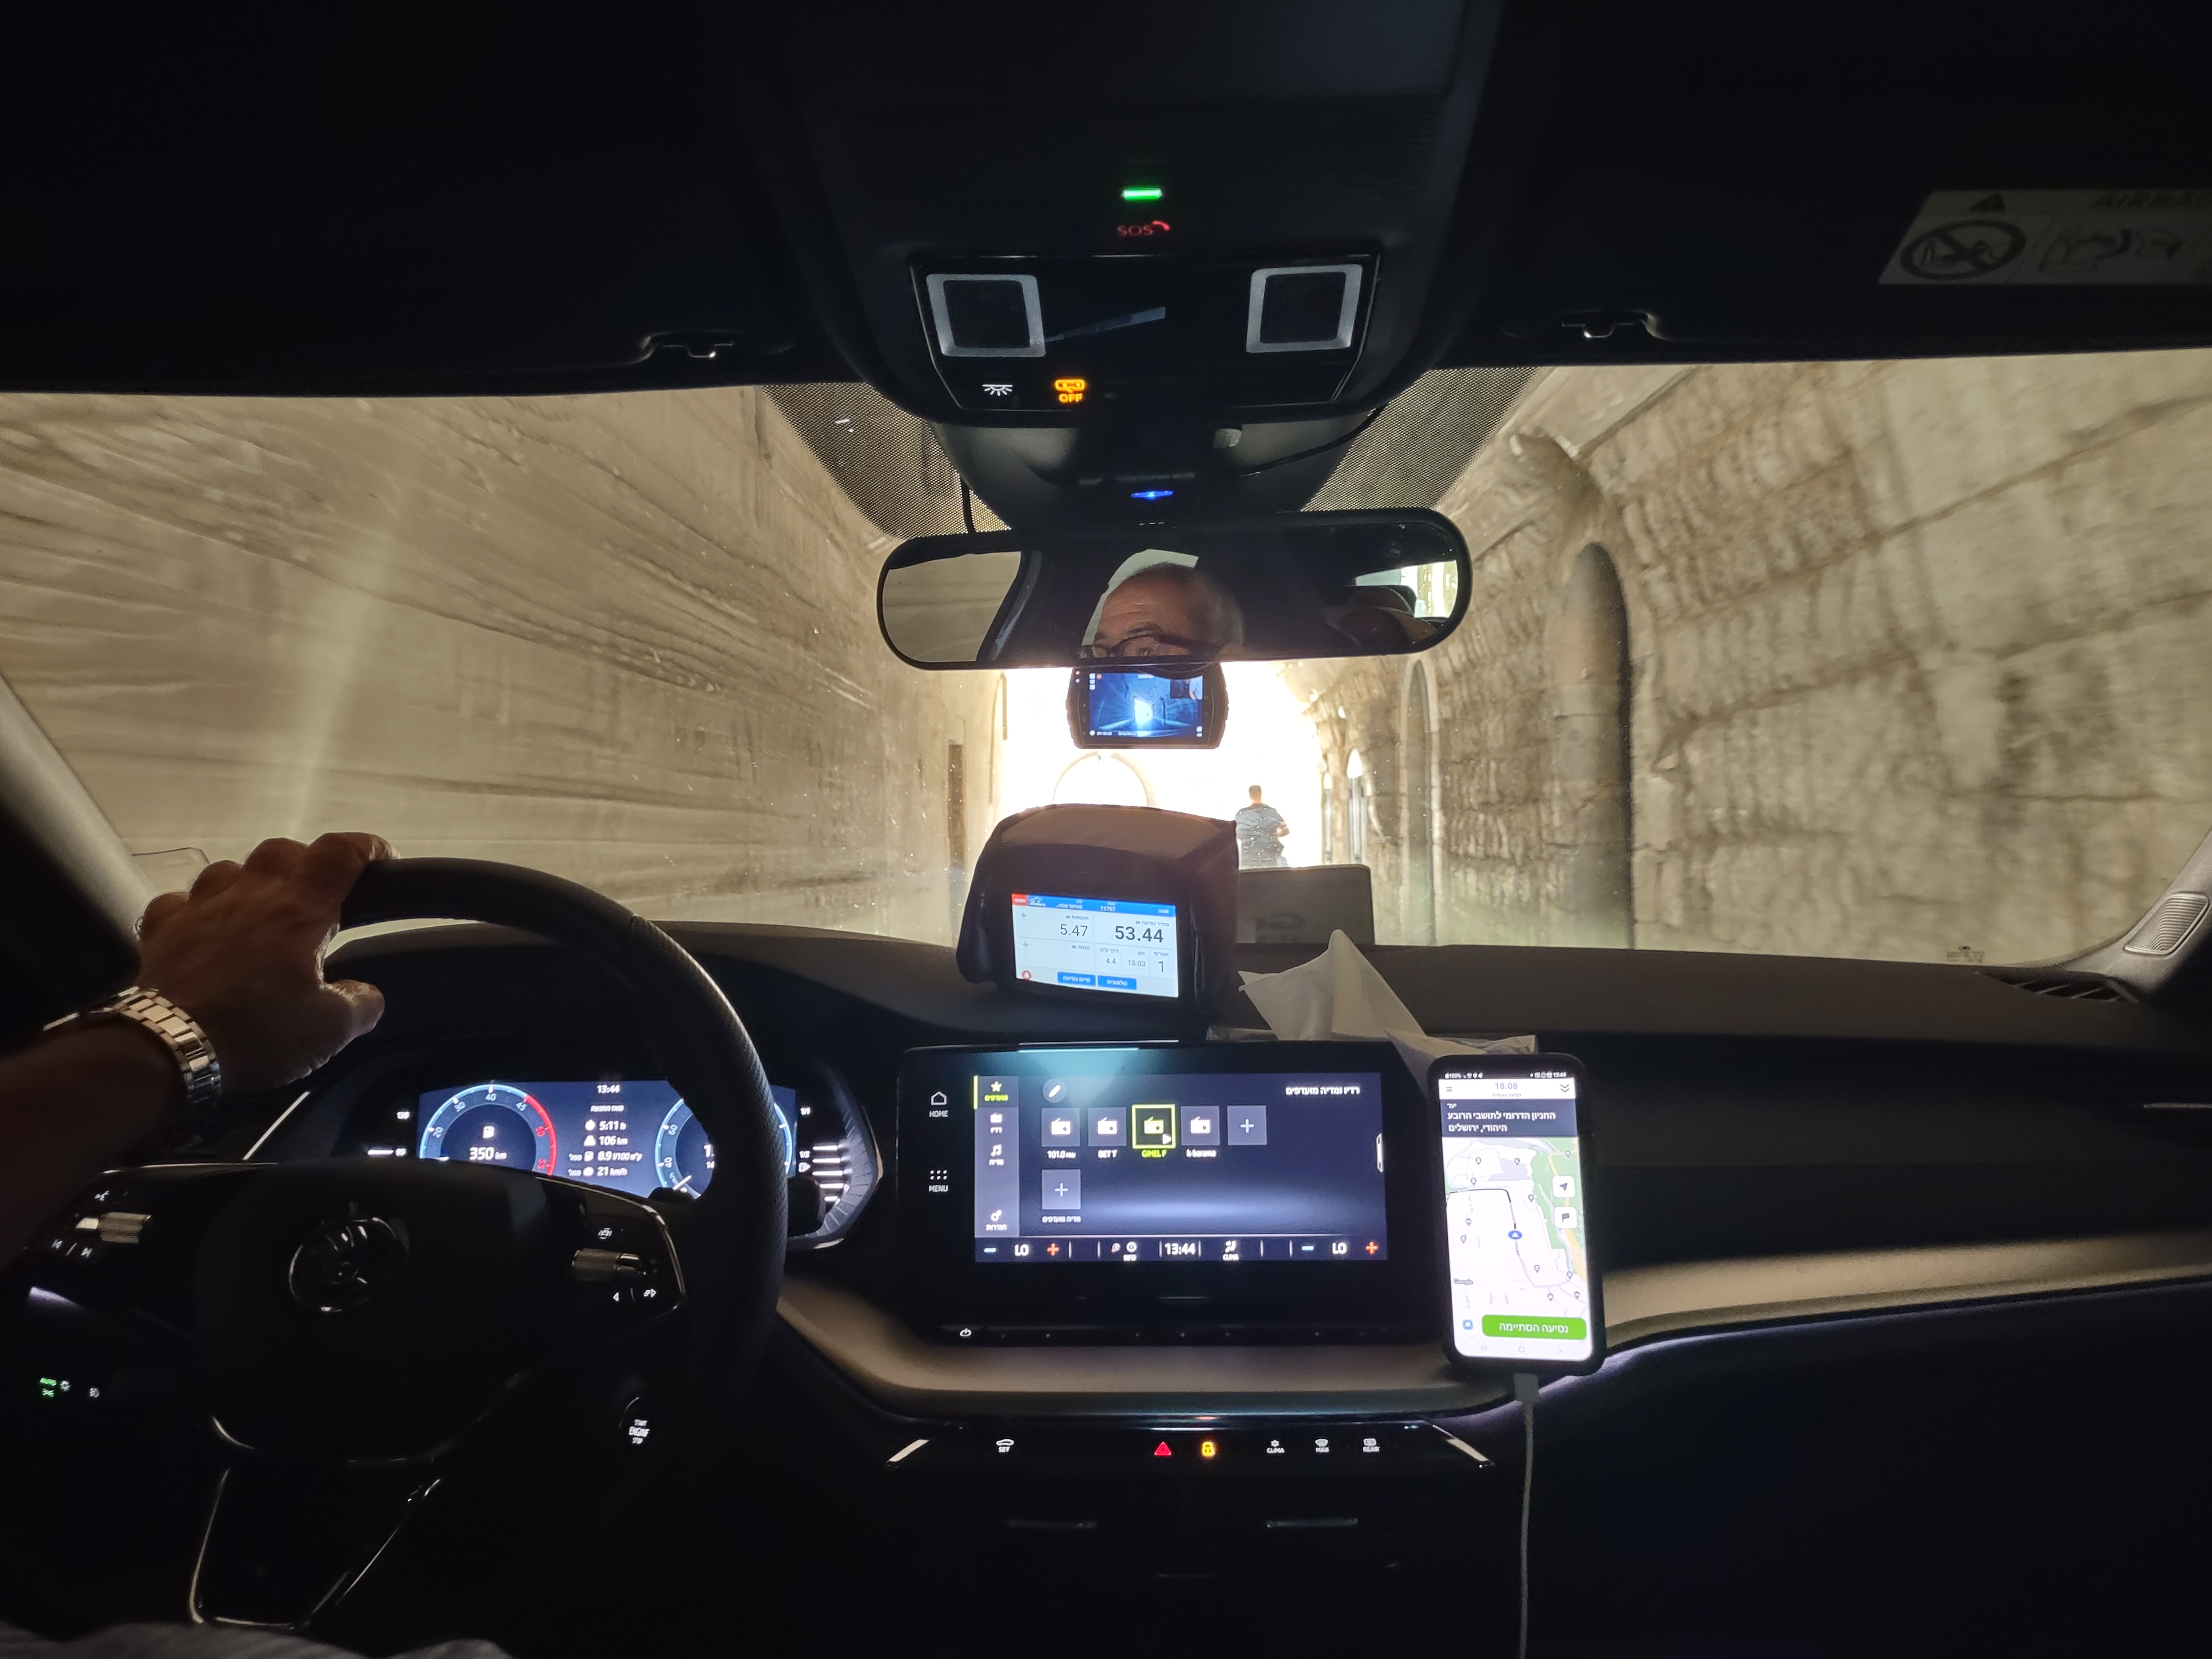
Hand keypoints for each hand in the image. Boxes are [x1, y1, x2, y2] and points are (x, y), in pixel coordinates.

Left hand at [135, 833, 392, 1093]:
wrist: (168, 1049)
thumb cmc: (256, 1031)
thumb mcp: (331, 1029)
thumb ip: (360, 1004)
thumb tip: (366, 993)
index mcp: (299, 909)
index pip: (340, 851)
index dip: (367, 847)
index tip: (381, 862)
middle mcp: (250, 894)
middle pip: (283, 850)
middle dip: (305, 864)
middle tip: (316, 897)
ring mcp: (199, 906)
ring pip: (229, 869)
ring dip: (249, 883)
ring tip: (258, 911)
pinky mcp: (161, 928)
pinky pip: (179, 901)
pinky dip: (196, 909)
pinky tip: (203, 927)